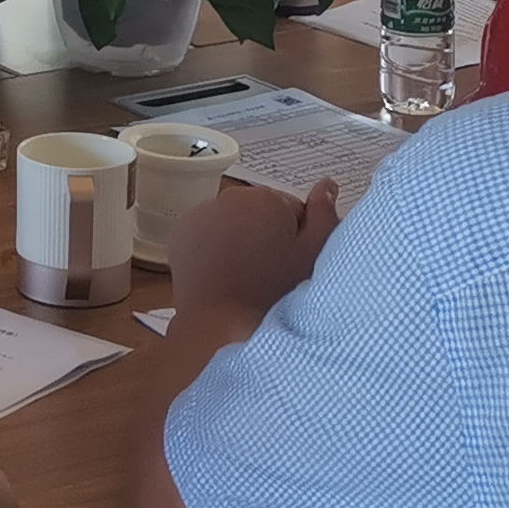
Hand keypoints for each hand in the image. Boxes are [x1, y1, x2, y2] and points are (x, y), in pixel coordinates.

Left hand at [167, 175, 338, 317]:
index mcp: (265, 198)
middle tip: (271, 272)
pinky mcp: (182, 234)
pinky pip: (209, 233)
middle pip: (262, 212)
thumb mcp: (314, 255)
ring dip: (242, 240)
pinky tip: (224, 273)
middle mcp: (230, 197)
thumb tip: (326, 184)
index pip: (294, 209)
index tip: (293, 263)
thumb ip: (324, 215)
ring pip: (233, 221)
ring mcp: (202, 214)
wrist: (219, 323)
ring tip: (247, 276)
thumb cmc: (273, 292)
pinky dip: (216, 247)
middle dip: (268, 235)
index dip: (298, 238)